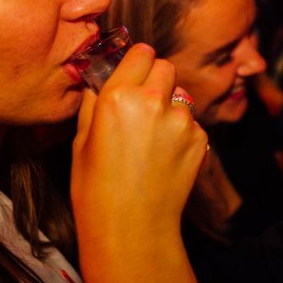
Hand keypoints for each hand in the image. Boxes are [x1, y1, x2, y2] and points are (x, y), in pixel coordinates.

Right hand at [71, 44, 208, 250]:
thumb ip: (94, 104)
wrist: (132, 229)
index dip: (138, 61)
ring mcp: (182, 120)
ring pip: (182, 96)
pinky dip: (182, 133)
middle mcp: (154, 101)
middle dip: (156, 79)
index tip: (135, 70)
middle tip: (144, 103)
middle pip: (166, 67)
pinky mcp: (200, 139)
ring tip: (152, 139)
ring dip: (170, 107)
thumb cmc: (96, 190)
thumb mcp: (81, 142)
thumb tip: (99, 83)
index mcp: (118, 97)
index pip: (141, 53)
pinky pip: (192, 123)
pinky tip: (165, 157)